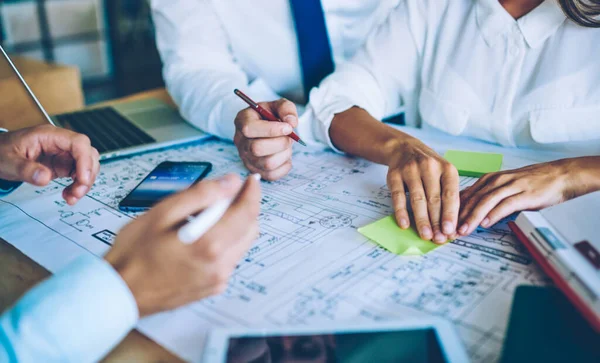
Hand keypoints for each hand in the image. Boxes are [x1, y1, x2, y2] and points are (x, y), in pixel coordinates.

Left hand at [0, 125, 98, 204]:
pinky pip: (79, 175)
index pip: (78, 143)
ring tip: (72, 197)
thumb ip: (25, 169)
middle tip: (77, 192)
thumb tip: (45, 178)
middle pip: (88, 154)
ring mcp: (63, 154)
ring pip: (87, 165)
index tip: (82, 179)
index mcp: (49, 135)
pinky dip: (78, 186)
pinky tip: (68, 195)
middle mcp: (60, 144)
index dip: (85, 160)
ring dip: (84, 183)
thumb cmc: (1, 152)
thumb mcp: (8, 161)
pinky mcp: (63, 165)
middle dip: (87, 175)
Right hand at [104, 173, 260, 316]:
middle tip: (226, 195)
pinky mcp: (213, 287)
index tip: (249, 181)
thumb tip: (229, 183)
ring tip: (204, 218)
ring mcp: (218, 279)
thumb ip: (200, 195)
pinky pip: (230, 259)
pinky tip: (199, 238)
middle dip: (244, 208)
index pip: (247, 213)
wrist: (121, 293)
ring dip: (234, 226)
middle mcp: (220, 265)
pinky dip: (224, 243)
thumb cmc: (134, 254)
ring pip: (242, 244)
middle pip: (250, 229)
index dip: (251, 193)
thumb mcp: (161, 213)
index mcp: (209, 245)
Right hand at [234, 98, 297, 180]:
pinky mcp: (255, 170)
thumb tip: (291, 123)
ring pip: (267, 163)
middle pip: (256, 149)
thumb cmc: (270, 116)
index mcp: (242, 120)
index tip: (288, 128)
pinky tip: (284, 155)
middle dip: (280, 143)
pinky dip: (284, 166)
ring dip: (285, 154)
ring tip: (287, 145)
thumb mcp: (278, 105)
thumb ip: (286, 109)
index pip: (249, 129)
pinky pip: (272, 175)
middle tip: (289, 137)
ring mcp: (246, 158)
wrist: (267, 128)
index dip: (271, 130)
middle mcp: (240, 141)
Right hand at [386, 139, 458, 242]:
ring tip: (425, 235)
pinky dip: (401, 212)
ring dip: (422, 220)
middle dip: (437, 222)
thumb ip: (448, 196)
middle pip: (434, 199)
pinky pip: (398, 196)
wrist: (404, 148)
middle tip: (438, 239)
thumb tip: (451, 226)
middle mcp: (429, 167)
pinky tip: (404, 224)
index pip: (450, 195)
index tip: (450, 231)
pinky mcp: (394, 175)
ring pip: (418, 199)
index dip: (450, 214)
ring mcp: (410, 170)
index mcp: (447, 169)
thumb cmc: (429, 168)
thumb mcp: (443, 175)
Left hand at [457, 158, 597, 234]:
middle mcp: (496, 180)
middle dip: (457, 216)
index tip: (442, 224)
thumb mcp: (505, 188)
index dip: (452, 210)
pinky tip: (485, 223)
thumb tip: (468, 212)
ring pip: (485, 202)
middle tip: (447, 231)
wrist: (559, 175)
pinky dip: (493, 214)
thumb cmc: (530, 184)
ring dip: (472, 217)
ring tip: (462, 231)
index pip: (465, 195)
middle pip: (471, 199)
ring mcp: (510, 186)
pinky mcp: (524, 194)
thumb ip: (487, 198)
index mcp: (489, 180)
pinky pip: (505, 204)